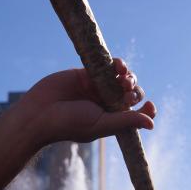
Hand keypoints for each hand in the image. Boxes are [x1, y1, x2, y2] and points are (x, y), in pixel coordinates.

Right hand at [0, 58, 152, 189]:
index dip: (146, 109)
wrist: (38, 113)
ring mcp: (96, 88)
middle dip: (134, 90)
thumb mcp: (101, 124)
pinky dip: (116, 64)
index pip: (134, 113)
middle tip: (128, 90)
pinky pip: (106, 65)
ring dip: (128, 76)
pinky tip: (119, 65)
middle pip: (130, 93)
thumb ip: (126, 121)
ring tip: (125, 77)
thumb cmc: (68, 124)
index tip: (151, 105)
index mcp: (110, 119)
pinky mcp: (86, 73)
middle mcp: (105, 103)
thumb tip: (152, 123)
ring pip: (120, 78)